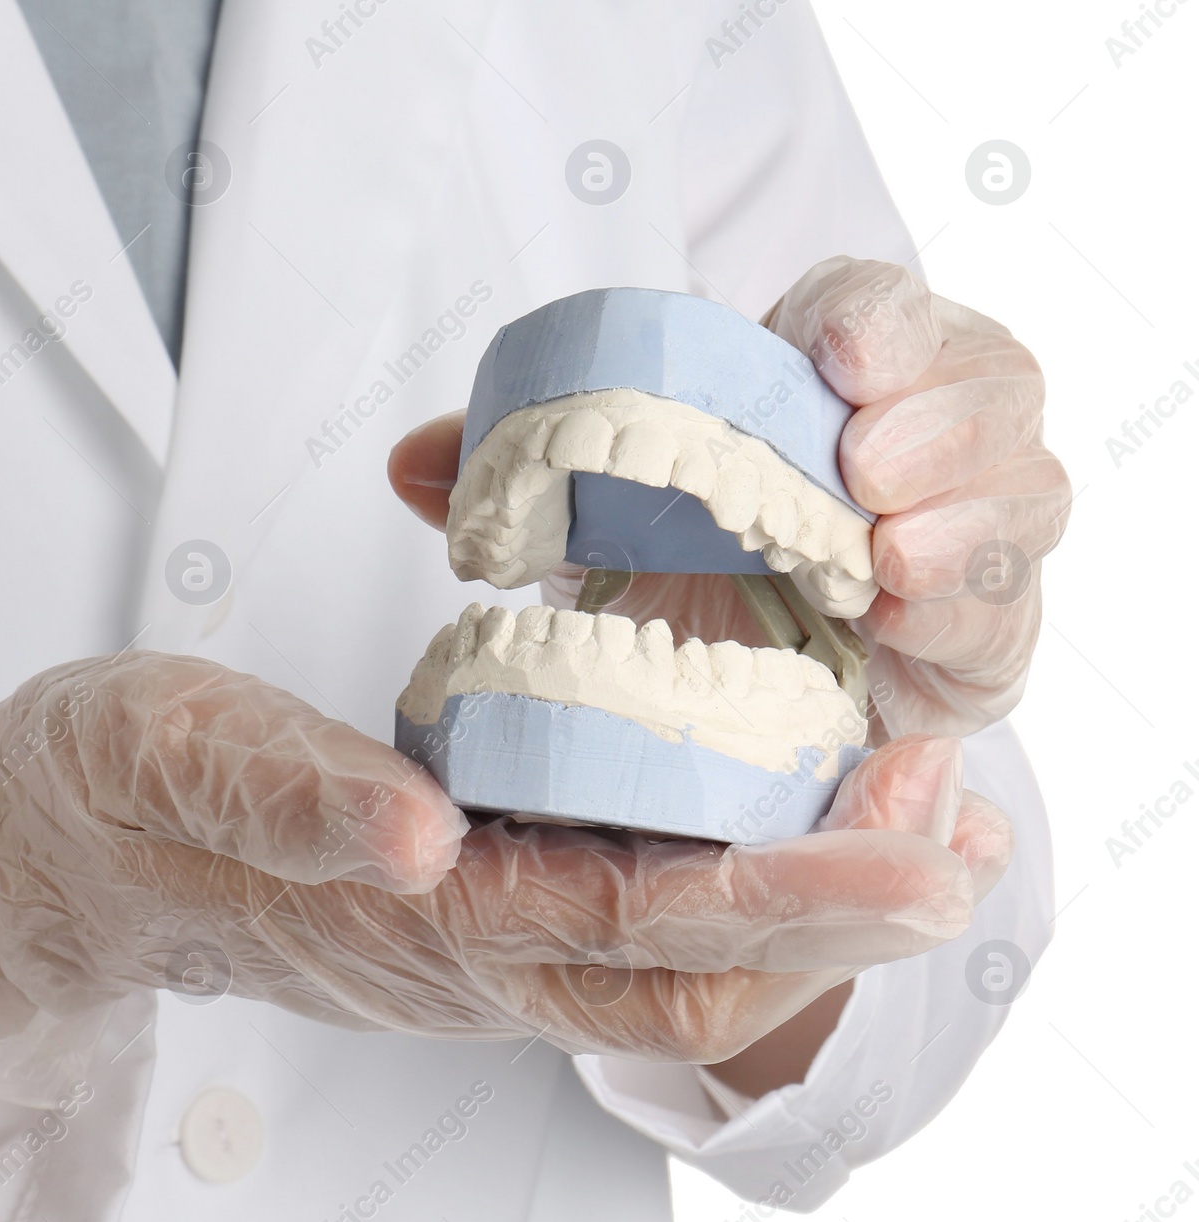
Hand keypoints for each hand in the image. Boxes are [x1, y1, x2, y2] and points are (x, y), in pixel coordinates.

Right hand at [0, 654, 1008, 1066]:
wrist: (57, 862)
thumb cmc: (105, 793)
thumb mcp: (168, 755)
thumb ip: (288, 799)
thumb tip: (423, 836)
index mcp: (403, 919)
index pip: (634, 931)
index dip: (792, 893)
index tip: (922, 834)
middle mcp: (463, 958)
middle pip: (694, 978)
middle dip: (849, 917)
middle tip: (965, 816)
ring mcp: (475, 950)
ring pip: (679, 965)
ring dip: (816, 907)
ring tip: (928, 818)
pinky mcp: (474, 917)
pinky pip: (635, 924)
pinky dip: (741, 877)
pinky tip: (794, 809)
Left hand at [391, 259, 1069, 737]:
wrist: (735, 695)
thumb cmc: (673, 574)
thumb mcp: (590, 515)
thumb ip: (514, 475)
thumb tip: (410, 464)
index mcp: (826, 380)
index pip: (875, 311)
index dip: (875, 316)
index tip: (836, 349)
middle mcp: (918, 440)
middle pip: (990, 379)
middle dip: (941, 410)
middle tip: (866, 462)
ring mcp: (963, 533)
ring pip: (1025, 485)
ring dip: (968, 511)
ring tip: (885, 549)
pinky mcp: (981, 629)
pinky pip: (1010, 603)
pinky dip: (969, 603)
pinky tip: (903, 614)